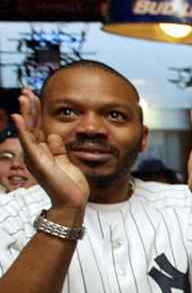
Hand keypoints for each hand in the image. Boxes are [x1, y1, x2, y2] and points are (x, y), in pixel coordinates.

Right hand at [11, 90, 88, 208]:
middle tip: (26, 91)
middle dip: (29, 108)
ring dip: (26, 113)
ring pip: (28, 130)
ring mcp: (35, 156)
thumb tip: (53, 136)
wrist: (72, 201)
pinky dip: (22, 130)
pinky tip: (18, 117)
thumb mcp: (65, 161)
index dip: (36, 112)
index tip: (35, 96)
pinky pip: (28, 142)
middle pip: (31, 125)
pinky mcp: (37, 161)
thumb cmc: (69, 183)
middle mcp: (36, 152)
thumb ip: (58, 148)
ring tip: (24, 97)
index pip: (38, 127)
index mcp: (43, 151)